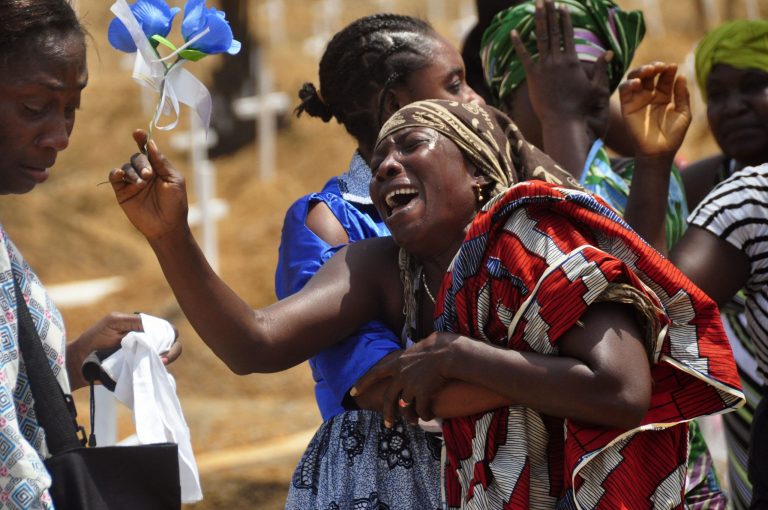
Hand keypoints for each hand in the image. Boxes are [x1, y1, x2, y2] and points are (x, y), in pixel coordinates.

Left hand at [66, 313, 181, 389]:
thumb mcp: (114, 321)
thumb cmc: (94, 338)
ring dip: (165, 360)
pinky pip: (157, 371)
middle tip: (162, 359)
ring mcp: (145, 357)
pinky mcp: (140, 371)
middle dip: (172, 351)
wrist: (79, 362)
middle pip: (173, 344)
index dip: (168, 335)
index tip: (159, 344)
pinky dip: (158, 371)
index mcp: (144, 328)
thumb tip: (156, 330)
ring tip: (158, 364)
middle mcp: (148, 342)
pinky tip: (152, 371)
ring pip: (168, 358)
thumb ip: (135, 321)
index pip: (167, 329)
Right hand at [109, 130, 188, 241]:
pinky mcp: (122, 192)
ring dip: (133, 172)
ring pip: (126, 167)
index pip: (148, 150)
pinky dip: (116, 173)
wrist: (167, 226)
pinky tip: (120, 175)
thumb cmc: (175, 204)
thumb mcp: (174, 180)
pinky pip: (114, 177)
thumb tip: (151, 144)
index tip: (138, 133)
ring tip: (142, 183)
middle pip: (136, 157)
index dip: (142, 140)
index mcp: (158, 168)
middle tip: (149, 175)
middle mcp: (144, 172)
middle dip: (142, 163)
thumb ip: (162, 162)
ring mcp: (132, 182)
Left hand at [352, 332, 461, 426]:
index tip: (352, 393)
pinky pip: (421, 410)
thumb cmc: (440, 344)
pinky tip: (428, 417)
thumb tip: (417, 353)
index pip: (374, 373)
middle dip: (387, 413)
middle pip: (389, 399)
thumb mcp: (420, 346)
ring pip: (405, 407)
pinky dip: (425, 415)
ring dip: (410, 417)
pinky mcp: (422, 393)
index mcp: (397, 362)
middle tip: (387, 424)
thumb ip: (414, 355)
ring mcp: (410, 385)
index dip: (362, 383)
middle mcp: (400, 375)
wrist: (449, 353)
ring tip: (413, 423)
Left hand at [510, 0, 610, 125]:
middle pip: (553, 31)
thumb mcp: (595, 87)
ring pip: (540, 39)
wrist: (563, 122)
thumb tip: (608, 52)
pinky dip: (518, 44)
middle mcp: (557, 60)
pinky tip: (513, 32)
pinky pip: (524, 57)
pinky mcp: (532, 77)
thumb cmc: (580, 107)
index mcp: (573, 61)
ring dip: (538, 21)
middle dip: (550, 13)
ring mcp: (543, 67)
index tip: (562, 7)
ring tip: (536, 6)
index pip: (568, 34)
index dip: (565, 19)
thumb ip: (600, 68)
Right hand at [618, 62, 691, 157]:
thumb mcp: (684, 113)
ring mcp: (638, 100)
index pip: (664, 78)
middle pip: (649, 75)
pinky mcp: (627, 107)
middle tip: (658, 66)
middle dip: (653, 67)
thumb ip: (683, 95)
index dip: (668, 70)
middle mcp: (650, 95)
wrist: (659, 152)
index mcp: (665, 96)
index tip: (672, 67)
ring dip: (640, 71)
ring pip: (635, 79)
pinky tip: (636, 83)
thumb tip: (681, 76)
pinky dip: (628, 84)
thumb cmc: (674, 135)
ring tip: (648, 70)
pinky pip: (624, 91)